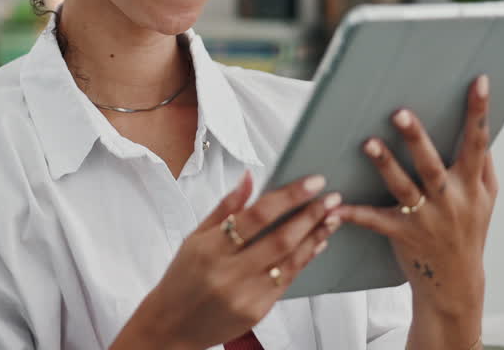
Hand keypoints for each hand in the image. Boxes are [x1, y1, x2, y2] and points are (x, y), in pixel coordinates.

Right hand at [112, 171, 342, 349]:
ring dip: (315, 236)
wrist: (171, 326)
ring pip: (290, 261)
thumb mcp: (194, 237)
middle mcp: (228, 273)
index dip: (288, 196)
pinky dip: (305, 259)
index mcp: (210, 248)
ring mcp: (245, 295)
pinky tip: (317, 243)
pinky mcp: (257, 312)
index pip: (256, 216)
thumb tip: (250, 177)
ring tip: (332, 217)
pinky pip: (288, 281)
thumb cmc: (181, 278)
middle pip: (280, 239)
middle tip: (331, 197)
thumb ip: (225, 207)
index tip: (312, 182)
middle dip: (310, 215)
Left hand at [335, 75, 497, 323]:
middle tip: (400, 112)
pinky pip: (375, 221)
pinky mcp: (402, 235)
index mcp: (472, 186)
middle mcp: (451, 200)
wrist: (455, 284)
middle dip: (417, 138)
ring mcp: (426, 219)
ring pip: (403, 188)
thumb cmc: (469, 231)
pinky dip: (354, 213)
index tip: (479, 81)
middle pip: (433, 164)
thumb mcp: (486, 200)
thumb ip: (483, 166)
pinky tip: (334, 205)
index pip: (478, 143)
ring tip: (368, 142)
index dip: (479, 111)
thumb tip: (481, 130)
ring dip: (385, 165)